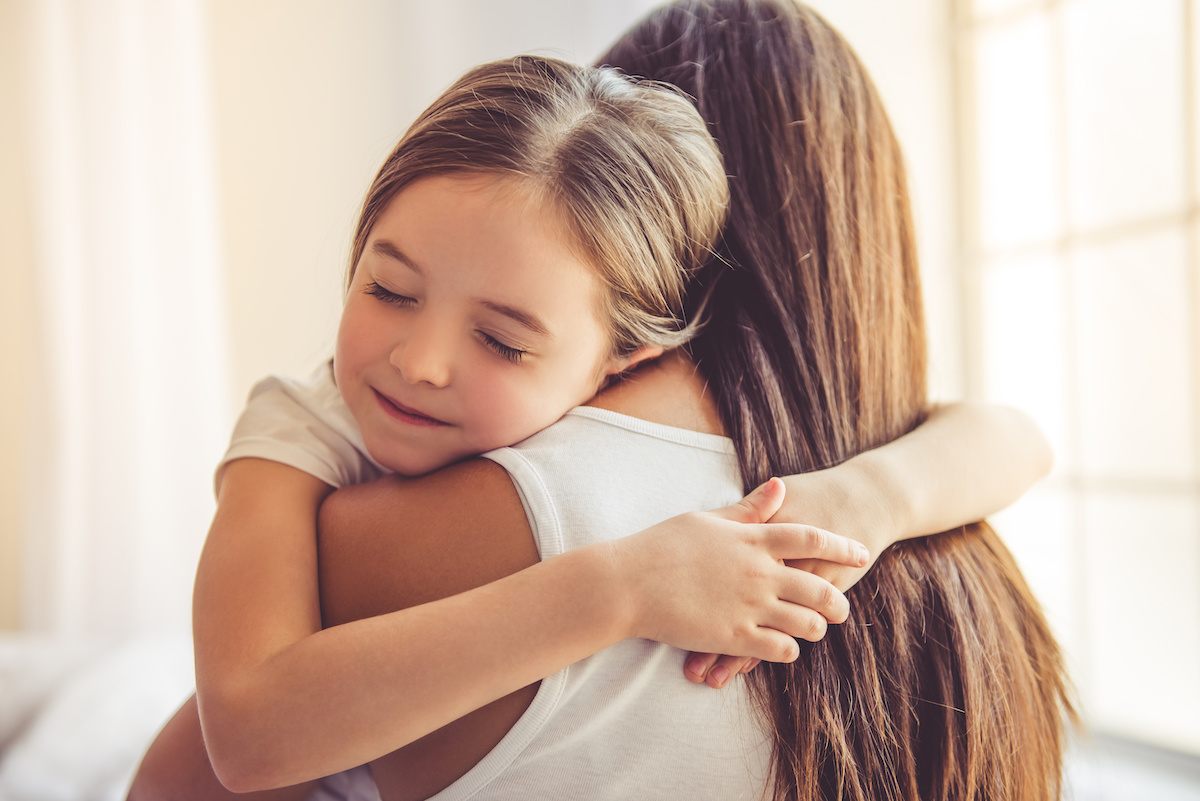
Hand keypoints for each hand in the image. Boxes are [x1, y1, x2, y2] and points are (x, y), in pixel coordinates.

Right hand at [612, 477, 868, 663]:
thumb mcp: (708, 518)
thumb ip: (749, 509)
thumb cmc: (662, 545)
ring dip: (816, 627)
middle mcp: (758, 572)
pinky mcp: (734, 637)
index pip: (811, 538)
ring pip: (806, 622)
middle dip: (838, 599)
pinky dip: (789, 650)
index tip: (862, 553)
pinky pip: (779, 649)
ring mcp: (749, 606)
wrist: (627, 582)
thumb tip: (780, 487)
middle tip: (843, 608)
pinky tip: (785, 649)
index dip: (841, 545)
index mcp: (752, 539)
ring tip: (815, 629)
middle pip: (819, 586)